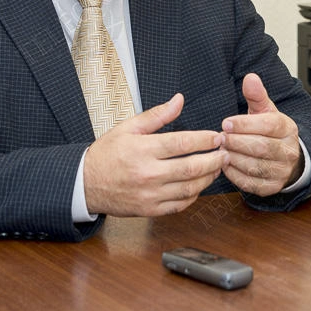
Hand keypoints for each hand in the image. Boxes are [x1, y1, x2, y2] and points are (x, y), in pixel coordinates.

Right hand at [83, 93, 226, 216]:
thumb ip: (157, 115)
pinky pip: (180, 204)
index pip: (182, 143)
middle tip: (225, 152)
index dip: (204, 140)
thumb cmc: (107, 154)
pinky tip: (200, 184)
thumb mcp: (128, 128)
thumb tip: (179, 100)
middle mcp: (147, 174)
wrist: (85, 184)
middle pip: (191, 168)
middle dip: (213, 160)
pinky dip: (194, 195)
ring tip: (218, 167)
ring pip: (189, 188)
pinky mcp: (150, 210)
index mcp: (142, 150)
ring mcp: (149, 195)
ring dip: (208, 177)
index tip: (217, 136)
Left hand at [220, 73, 302, 196]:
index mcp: (288, 129)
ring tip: (221, 150)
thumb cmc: (270, 131)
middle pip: (261, 147)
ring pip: (255, 166)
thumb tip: (250, 77)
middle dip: (237, 142)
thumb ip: (256, 95)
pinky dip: (234, 175)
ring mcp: (282, 171)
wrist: (285, 157)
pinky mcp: (272, 187)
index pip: (269, 126)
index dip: (245, 124)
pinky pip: (251, 184)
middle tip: (220, 137)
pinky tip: (225, 165)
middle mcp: (289, 151)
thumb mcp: (265, 110)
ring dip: (234, 158)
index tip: (226, 123)